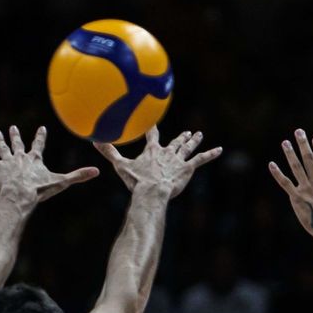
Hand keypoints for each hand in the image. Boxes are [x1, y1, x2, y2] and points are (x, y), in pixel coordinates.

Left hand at [0, 125, 98, 205]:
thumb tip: (98, 171)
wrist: (21, 194)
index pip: (38, 145)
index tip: (41, 128)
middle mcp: (20, 157)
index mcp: (34, 159)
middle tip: (12, 128)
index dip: (40, 136)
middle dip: (16, 136)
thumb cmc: (40, 189)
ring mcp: (7, 161)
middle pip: (18, 144)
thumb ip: (79, 176)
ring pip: (2, 148)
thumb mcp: (62, 182)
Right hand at [95, 127, 221, 198]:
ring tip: (198, 135)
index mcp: (152, 151)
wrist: (152, 190)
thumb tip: (93, 141)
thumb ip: (109, 152)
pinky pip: (201, 159)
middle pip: (175, 142)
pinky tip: (219, 150)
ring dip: (193, 142)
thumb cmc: (136, 181)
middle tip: (187, 132)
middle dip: (180, 137)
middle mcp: (167, 153)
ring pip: (187, 148)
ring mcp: (178, 160)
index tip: (153, 121)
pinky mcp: (188, 169)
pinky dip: (210, 154)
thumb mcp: (120, 166)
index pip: (152, 135)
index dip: (152, 128)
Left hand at [268, 128, 312, 236]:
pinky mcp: (296, 197)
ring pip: (296, 167)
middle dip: (304, 144)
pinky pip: (285, 183)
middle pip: (308, 159)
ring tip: (285, 142)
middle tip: (299, 131)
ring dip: (290, 154)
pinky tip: (271, 164)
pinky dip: (278, 173)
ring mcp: (305, 189)